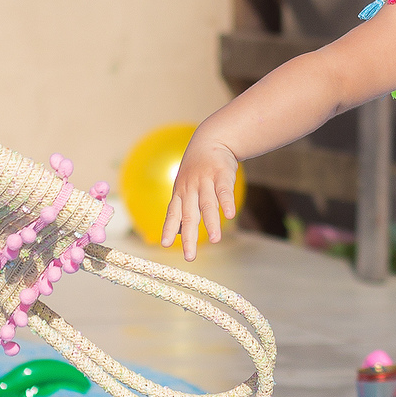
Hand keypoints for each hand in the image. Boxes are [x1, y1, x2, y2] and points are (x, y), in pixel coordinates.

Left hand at [161, 135, 239, 259]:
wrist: (210, 140)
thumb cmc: (196, 169)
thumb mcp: (184, 187)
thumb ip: (181, 209)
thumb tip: (176, 233)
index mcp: (180, 193)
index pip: (173, 214)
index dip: (169, 229)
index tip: (165, 245)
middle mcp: (191, 189)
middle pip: (190, 215)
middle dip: (189, 237)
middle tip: (190, 256)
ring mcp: (206, 181)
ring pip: (208, 205)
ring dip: (211, 223)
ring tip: (215, 240)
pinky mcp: (222, 175)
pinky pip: (224, 191)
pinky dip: (227, 202)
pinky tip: (230, 215)